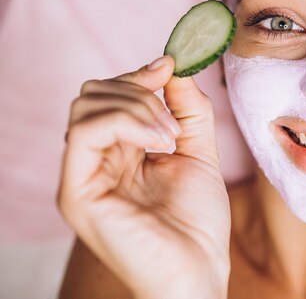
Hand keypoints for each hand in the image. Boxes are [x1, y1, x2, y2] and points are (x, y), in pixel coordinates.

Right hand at [57, 55, 229, 298]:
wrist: (199, 270)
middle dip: (139, 91)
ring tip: (170, 136)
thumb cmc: (197, 222)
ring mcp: (81, 176)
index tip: (170, 66)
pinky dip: (127, 121)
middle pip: (93, 93)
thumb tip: (172, 65)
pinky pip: (86, 131)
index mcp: (117, 153)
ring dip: (137, 106)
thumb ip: (187, 109)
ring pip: (86, 105)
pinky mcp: (77, 191)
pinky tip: (159, 142)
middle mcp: (94, 162)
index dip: (138, 75)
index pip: (109, 95)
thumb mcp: (198, 152)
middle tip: (173, 122)